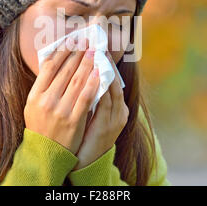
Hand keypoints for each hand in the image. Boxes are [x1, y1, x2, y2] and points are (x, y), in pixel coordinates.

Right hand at [24, 38, 99, 153]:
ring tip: (95, 52)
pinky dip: (93, 83)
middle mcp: (46, 101)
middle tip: (88, 41)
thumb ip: (42, 86)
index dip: (63, 51)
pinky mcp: (74, 120)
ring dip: (87, 64)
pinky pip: (86, 97)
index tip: (72, 40)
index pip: (50, 67)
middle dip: (78, 53)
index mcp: (35, 95)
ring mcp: (60, 111)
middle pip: (65, 71)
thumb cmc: (40, 127)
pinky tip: (100, 72)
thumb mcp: (32, 106)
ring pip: (76, 81)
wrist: (45, 154)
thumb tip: (53, 62)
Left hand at [72, 51, 128, 169]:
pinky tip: (90, 76)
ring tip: (92, 55)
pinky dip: (98, 87)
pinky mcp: (106, 126)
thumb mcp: (95, 114)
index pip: (114, 80)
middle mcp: (120, 111)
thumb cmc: (88, 135)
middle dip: (104, 63)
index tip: (99, 48)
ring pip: (111, 89)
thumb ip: (92, 97)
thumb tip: (85, 75)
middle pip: (114, 81)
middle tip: (95, 45)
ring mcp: (115, 119)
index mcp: (119, 108)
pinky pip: (103, 102)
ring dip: (100, 71)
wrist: (88, 161)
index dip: (106, 64)